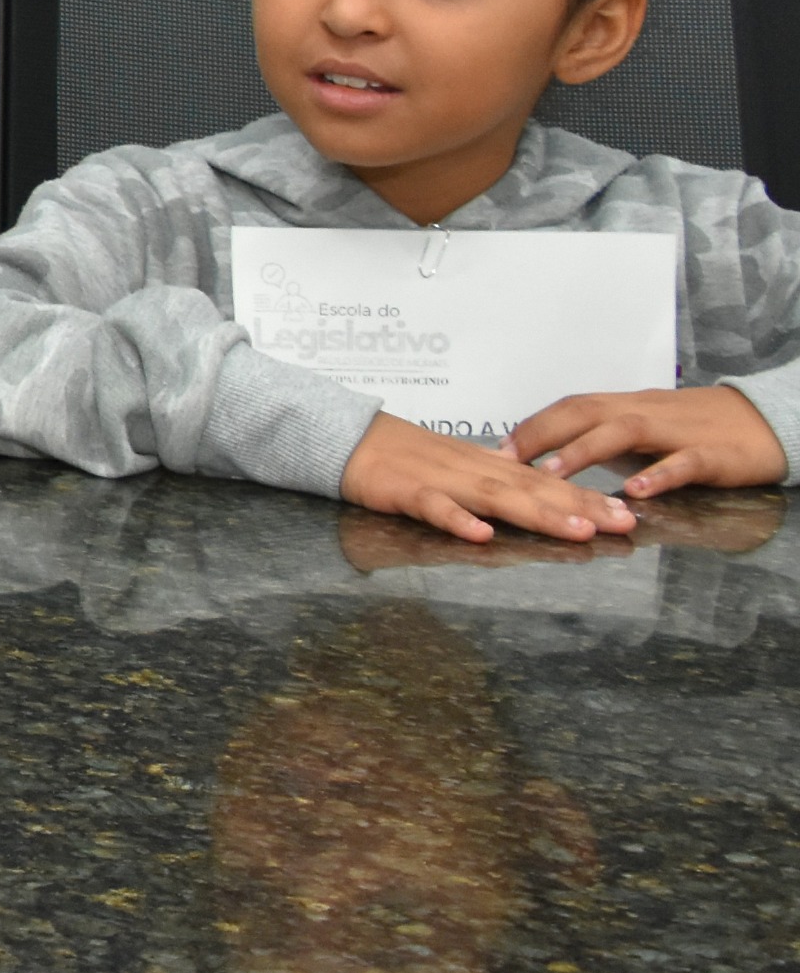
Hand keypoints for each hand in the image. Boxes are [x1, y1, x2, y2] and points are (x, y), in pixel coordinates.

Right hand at [339, 409, 634, 543]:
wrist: (347, 437)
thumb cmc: (402, 455)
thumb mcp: (457, 466)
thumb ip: (495, 479)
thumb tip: (538, 492)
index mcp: (485, 466)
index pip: (544, 480)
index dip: (586, 497)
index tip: (625, 514)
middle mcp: (472, 470)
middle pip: (533, 488)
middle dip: (580, 507)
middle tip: (623, 524)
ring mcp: (440, 480)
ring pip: (496, 497)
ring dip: (538, 513)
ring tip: (576, 531)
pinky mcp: (405, 491)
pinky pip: (434, 507)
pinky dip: (457, 520)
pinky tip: (481, 535)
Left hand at [505, 383, 787, 501]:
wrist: (763, 422)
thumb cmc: (694, 428)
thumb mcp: (643, 430)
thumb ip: (602, 439)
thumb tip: (548, 455)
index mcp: (626, 407)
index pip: (571, 407)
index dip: (534, 425)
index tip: (497, 448)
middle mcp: (645, 413)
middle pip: (587, 411)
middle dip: (544, 433)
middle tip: (508, 460)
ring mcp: (678, 433)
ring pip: (626, 431)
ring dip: (586, 451)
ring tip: (554, 474)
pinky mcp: (712, 455)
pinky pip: (683, 462)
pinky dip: (658, 474)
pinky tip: (635, 491)